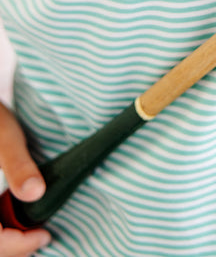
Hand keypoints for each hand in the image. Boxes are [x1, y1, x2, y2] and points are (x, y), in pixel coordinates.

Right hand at [0, 103, 50, 254]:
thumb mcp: (6, 137)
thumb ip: (18, 166)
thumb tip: (35, 192)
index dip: (16, 244)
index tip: (43, 235)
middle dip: (13, 247)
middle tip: (41, 237)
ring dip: (7, 242)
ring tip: (31, 234)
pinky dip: (3, 232)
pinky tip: (18, 224)